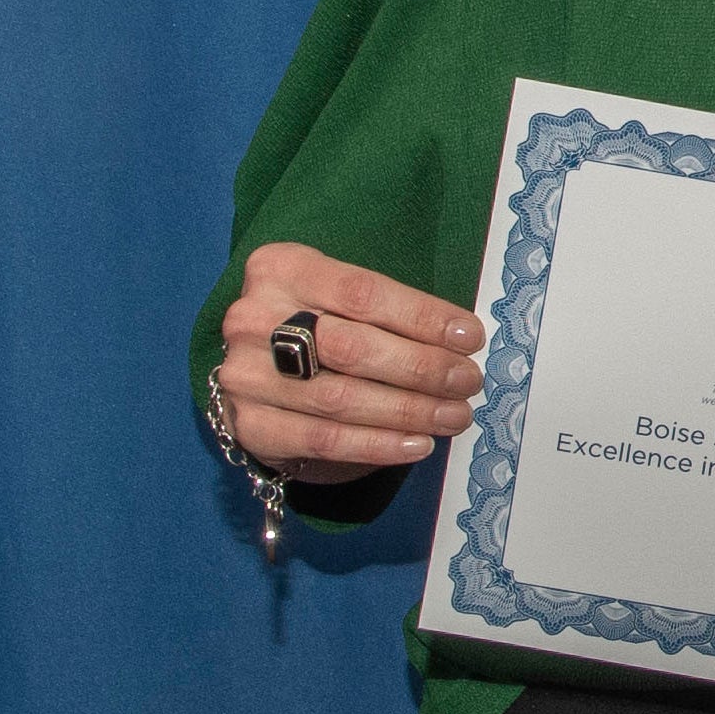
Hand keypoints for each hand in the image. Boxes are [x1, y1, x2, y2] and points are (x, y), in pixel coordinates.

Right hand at [213, 242, 483, 483]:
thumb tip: (461, 339)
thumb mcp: (342, 295)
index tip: (470, 336)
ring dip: (408, 411)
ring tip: (454, 415)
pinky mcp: (249, 424)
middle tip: (467, 380)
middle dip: (421, 368)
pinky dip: (377, 445)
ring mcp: (244, 375)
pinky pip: (323, 439)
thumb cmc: (320, 320)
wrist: (260, 366)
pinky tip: (417, 444)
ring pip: (340, 398)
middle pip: (352, 347)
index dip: (422, 317)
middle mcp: (254, 319)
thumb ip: (389, 310)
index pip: (363, 293)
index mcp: (281, 268)